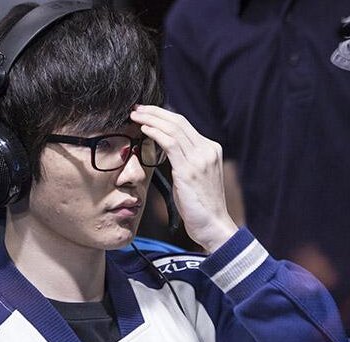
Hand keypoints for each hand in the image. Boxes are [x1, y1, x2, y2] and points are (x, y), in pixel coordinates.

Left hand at [130, 105, 237, 252]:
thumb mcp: (194, 177)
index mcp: (210, 149)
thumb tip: (166, 150)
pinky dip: (155, 132)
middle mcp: (207, 150)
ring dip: (151, 119)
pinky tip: (144, 128)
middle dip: (155, 112)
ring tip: (136, 115)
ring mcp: (200, 158)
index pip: (184, 124)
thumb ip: (183, 161)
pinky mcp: (190, 169)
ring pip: (173, 128)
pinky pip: (170, 143)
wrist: (213, 225)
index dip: (164, 115)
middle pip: (179, 121)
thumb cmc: (200, 206)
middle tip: (137, 108)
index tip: (147, 112)